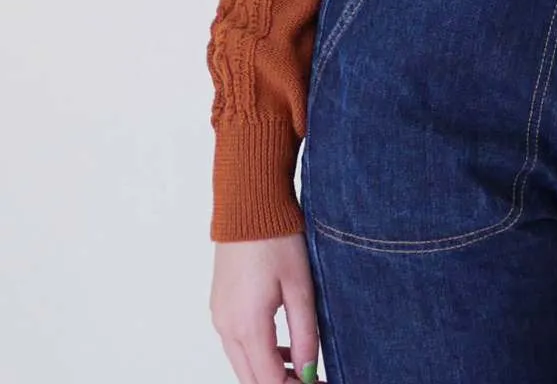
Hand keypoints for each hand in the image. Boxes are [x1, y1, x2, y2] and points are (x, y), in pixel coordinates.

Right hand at [211, 235, 320, 381]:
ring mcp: (220, 318)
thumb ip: (304, 332)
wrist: (249, 206)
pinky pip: (237, 344)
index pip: (269, 380)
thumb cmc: (277, 239)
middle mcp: (227, 328)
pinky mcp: (221, 307)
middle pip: (251, 378)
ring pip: (243, 363)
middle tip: (312, 378)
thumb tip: (309, 370)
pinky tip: (283, 345)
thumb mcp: (300, 286)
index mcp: (247, 326)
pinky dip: (259, 353)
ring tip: (303, 366)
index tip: (320, 383)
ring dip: (269, 371)